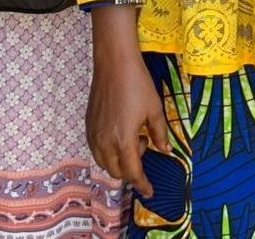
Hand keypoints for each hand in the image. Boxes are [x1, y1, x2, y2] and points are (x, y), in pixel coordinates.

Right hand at [86, 7, 167, 198]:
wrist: (114, 63)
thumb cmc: (138, 84)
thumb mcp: (155, 109)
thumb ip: (160, 133)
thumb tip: (165, 150)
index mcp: (124, 140)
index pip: (132, 173)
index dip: (142, 184)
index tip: (150, 191)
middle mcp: (105, 142)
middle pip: (116, 171)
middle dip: (132, 169)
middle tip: (145, 144)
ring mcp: (94, 134)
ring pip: (104, 162)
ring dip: (119, 161)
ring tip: (133, 136)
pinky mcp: (88, 125)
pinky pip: (96, 150)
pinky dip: (108, 152)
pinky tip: (119, 134)